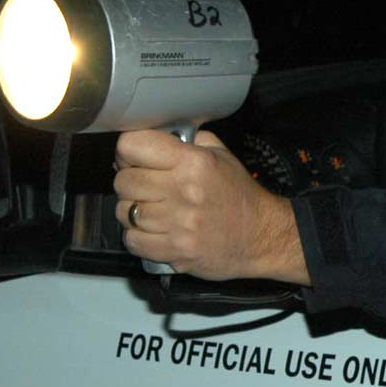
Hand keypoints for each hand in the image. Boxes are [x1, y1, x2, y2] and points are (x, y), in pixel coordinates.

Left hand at [113, 130, 309, 283]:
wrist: (262, 237)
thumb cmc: (239, 197)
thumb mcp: (221, 155)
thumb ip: (188, 141)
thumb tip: (155, 136)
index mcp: (193, 162)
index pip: (132, 146)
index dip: (127, 152)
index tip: (133, 159)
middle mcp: (184, 190)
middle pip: (123, 181)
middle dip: (130, 184)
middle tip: (145, 188)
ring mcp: (179, 223)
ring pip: (124, 213)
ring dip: (133, 212)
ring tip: (152, 211)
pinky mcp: (176, 250)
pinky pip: (132, 241)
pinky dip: (137, 237)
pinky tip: (153, 232)